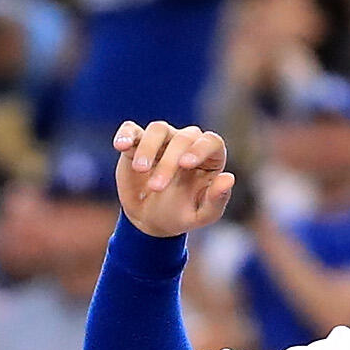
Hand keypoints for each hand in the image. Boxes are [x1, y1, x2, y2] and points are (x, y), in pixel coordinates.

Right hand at [110, 119, 235, 237]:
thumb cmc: (180, 214)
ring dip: (148, 147)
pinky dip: (126, 135)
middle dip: (168, 162)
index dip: (200, 149)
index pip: (211, 141)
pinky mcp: (137, 142)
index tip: (185, 164)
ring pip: (158, 129)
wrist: (150, 220)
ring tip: (140, 169)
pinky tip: (121, 146)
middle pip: (182, 138)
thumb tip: (228, 178)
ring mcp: (162, 140)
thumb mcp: (201, 216)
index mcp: (208, 158)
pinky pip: (132, 130)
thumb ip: (217, 200)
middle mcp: (187, 143)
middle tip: (156, 187)